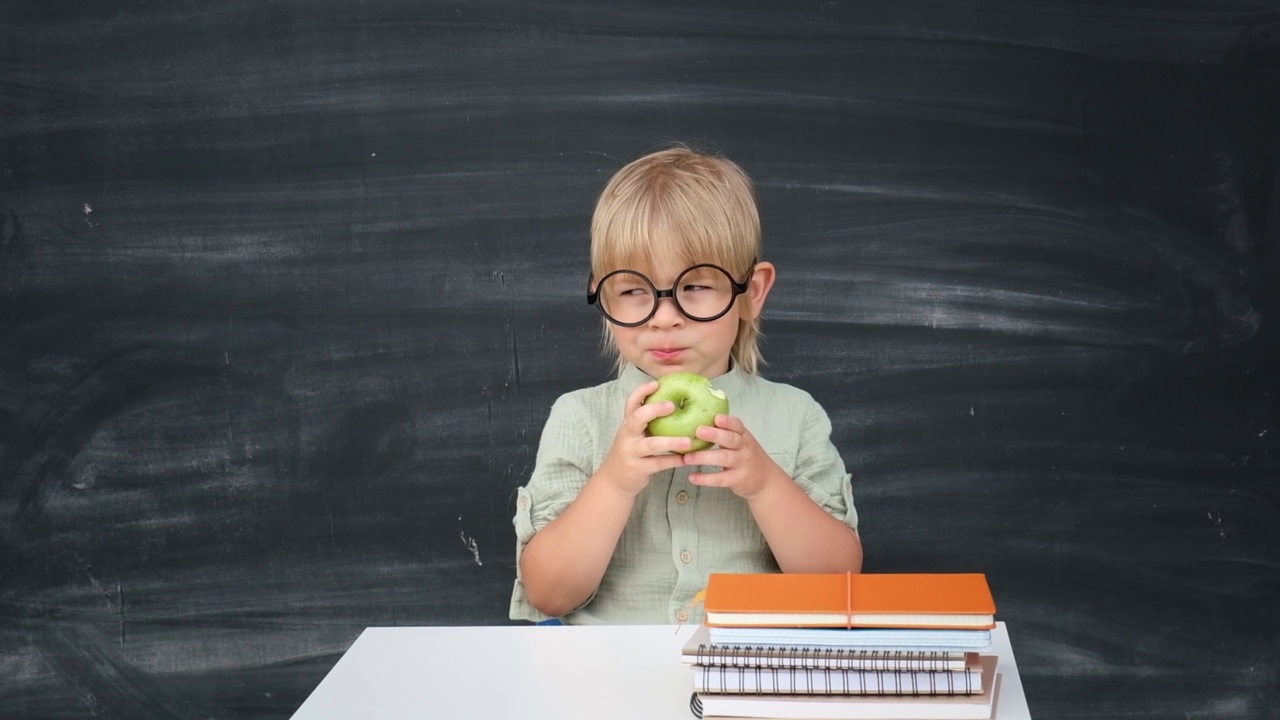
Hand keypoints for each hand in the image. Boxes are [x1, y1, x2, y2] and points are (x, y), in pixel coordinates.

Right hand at [595, 381, 692, 496]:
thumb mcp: (634, 435)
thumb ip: (648, 423)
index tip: (656, 384)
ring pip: (651, 444)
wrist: (613, 481)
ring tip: (688, 441)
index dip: (642, 392)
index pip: (631, 403)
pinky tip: (687, 459)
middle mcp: (628, 435)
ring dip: (671, 442)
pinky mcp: (638, 469)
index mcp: (628, 424)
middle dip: (654, 410)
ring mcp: (631, 452)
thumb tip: (676, 405)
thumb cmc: (631, 453)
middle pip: (637, 418)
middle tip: (672, 406)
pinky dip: (673, 461)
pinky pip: (658, 464)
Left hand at [682, 414, 784, 498]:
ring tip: (687, 457)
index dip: (727, 421)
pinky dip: (706, 478)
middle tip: (698, 431)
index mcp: (743, 436)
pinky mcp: (738, 480)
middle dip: (715, 435)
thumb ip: (725, 433)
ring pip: (724, 458)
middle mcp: (744, 448)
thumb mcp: (741, 442)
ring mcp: (742, 464)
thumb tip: (698, 421)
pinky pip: (721, 479)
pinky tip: (692, 477)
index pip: (737, 426)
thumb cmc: (746, 457)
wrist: (766, 480)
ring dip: (704, 457)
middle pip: (731, 440)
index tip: (716, 418)